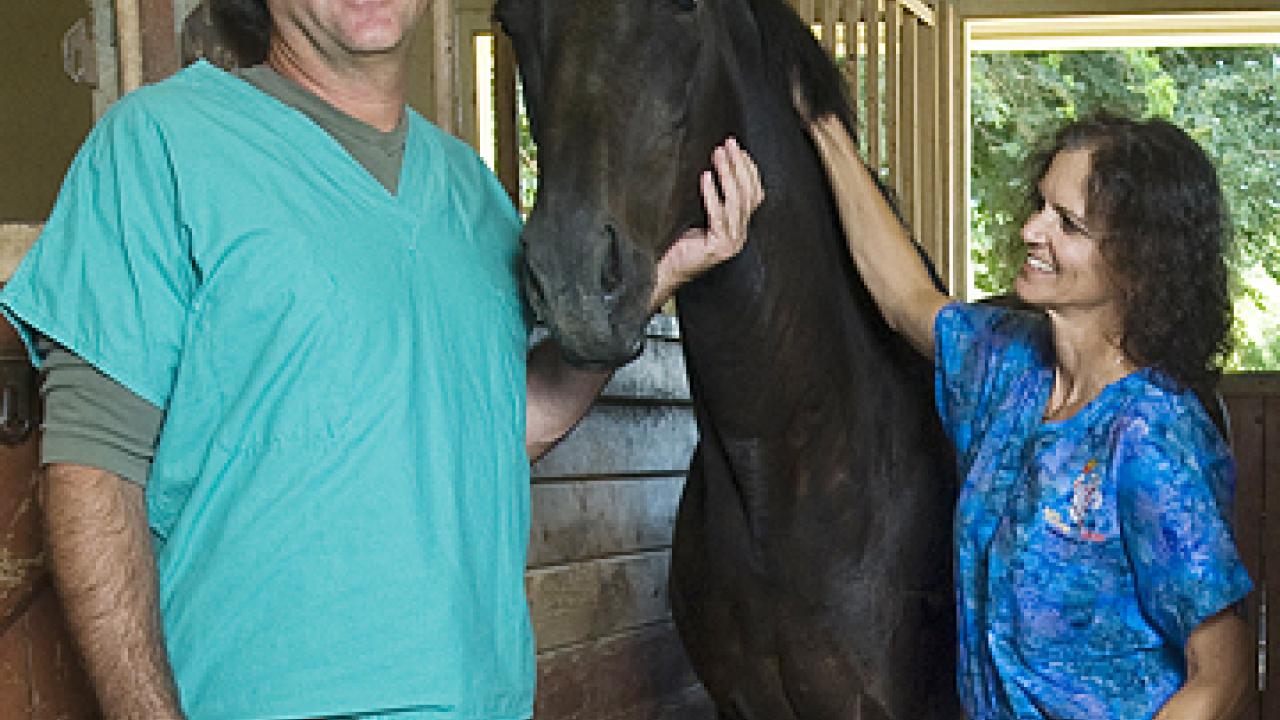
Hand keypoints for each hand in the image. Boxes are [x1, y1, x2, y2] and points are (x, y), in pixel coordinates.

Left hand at [651, 137, 763, 310]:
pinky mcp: (718, 248)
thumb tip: (711, 166)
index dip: (748, 169)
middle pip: (747, 194)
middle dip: (739, 165)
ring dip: (727, 174)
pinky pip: (718, 216)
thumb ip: (712, 200)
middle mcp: (740, 235)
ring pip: (736, 202)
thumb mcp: (699, 217)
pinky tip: (705, 177)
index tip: (737, 148)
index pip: (754, 194)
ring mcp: (731, 243)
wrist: (664, 271)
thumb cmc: (677, 243)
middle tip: (728, 143)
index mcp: (739, 227)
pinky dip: (712, 194)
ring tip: (718, 154)